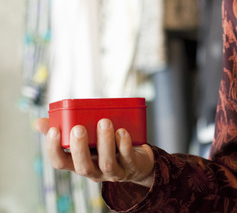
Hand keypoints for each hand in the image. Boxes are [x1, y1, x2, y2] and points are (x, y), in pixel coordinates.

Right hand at [35, 117, 154, 186]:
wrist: (138, 162)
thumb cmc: (106, 147)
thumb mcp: (86, 140)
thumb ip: (65, 130)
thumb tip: (39, 122)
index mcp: (79, 163)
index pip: (60, 163)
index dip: (54, 149)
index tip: (54, 130)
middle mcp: (94, 171)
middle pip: (83, 167)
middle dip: (79, 148)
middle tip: (79, 127)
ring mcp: (113, 172)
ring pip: (107, 163)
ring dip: (105, 142)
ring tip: (105, 122)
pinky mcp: (131, 167)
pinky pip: (127, 158)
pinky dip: (124, 144)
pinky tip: (122, 131)